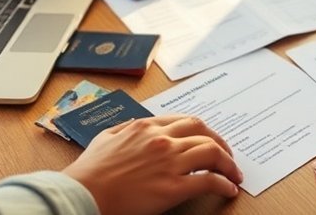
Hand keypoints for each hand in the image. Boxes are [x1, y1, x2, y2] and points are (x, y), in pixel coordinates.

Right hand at [63, 115, 243, 214]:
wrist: (82, 194)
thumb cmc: (89, 171)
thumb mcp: (106, 137)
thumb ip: (126, 128)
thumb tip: (140, 125)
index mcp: (146, 126)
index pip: (186, 121)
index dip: (203, 131)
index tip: (209, 140)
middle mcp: (161, 140)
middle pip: (204, 133)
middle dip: (221, 143)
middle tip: (228, 156)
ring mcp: (169, 162)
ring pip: (212, 153)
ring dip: (228, 163)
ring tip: (233, 174)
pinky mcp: (172, 187)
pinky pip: (208, 181)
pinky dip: (224, 184)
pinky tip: (228, 189)